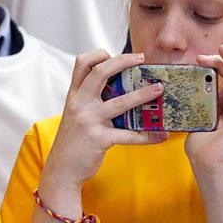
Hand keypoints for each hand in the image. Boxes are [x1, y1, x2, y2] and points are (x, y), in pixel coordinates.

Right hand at [42, 51, 167, 190]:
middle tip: (141, 58)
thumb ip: (89, 100)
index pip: (82, 63)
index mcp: (74, 95)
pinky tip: (161, 135)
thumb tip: (119, 89)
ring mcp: (89, 120)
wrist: (61, 168)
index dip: (98, 54)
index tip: (115, 55)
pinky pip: (128, 135)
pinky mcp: (99, 139)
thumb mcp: (74, 114)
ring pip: (120, 102)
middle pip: (100, 72)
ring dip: (143, 94)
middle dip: (122, 61)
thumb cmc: (72, 140)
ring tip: (159, 89)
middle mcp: (79, 103)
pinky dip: (147, 136)